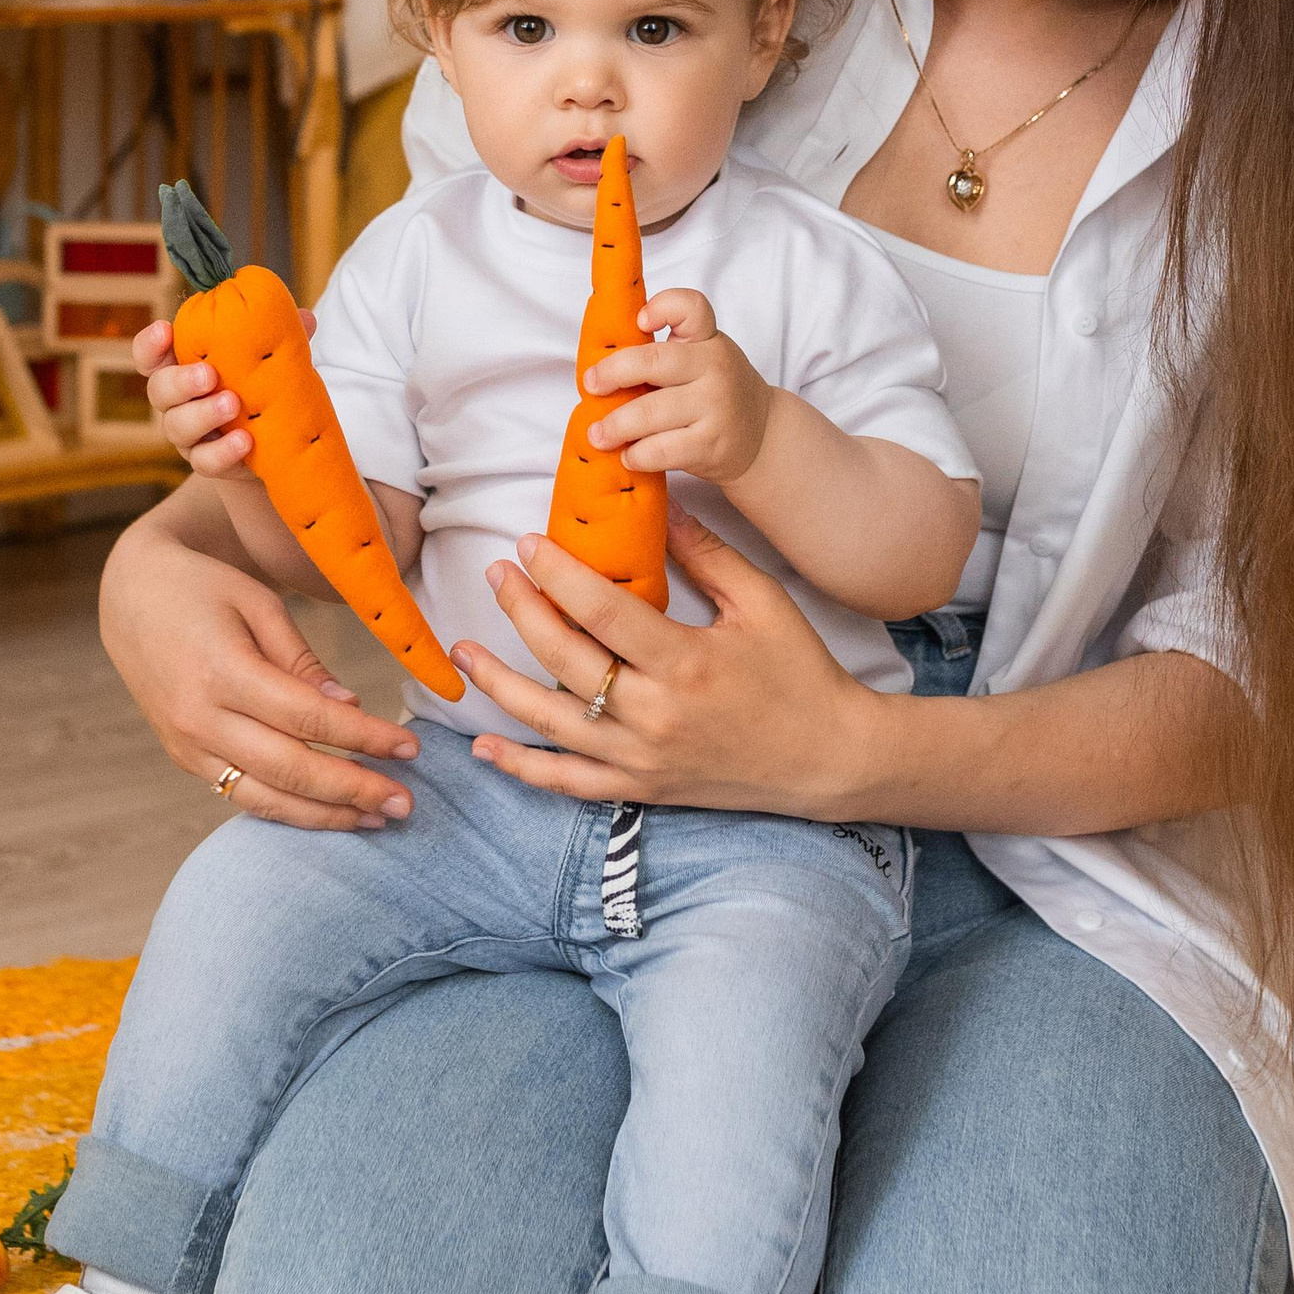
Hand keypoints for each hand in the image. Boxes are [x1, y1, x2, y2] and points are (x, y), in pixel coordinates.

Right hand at [97, 490, 418, 831]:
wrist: (131, 599)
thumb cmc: (203, 589)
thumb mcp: (258, 604)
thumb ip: (302, 661)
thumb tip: (350, 707)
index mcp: (221, 671)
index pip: (308, 718)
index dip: (363, 737)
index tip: (409, 746)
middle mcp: (199, 718)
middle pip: (289, 768)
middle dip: (353, 790)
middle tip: (405, 803)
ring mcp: (186, 746)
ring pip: (264, 797)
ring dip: (325, 815)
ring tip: (376, 819)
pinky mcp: (184, 759)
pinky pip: (241, 795)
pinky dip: (288, 810)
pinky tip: (328, 813)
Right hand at [134, 307, 315, 479]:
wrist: (272, 444)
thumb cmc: (259, 387)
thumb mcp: (266, 361)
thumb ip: (278, 339)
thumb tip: (305, 319)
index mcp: (183, 367)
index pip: (151, 356)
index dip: (150, 344)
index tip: (165, 330)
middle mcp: (178, 402)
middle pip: (159, 390)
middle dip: (180, 381)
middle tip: (209, 374)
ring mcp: (189, 436)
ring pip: (177, 427)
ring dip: (203, 414)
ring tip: (232, 404)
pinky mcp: (207, 462)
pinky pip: (205, 461)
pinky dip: (223, 451)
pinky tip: (244, 441)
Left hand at [453, 507, 878, 816]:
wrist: (829, 758)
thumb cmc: (800, 674)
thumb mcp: (762, 603)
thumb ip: (707, 555)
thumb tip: (660, 506)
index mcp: (687, 662)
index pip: (603, 613)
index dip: (558, 575)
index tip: (527, 544)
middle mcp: (657, 715)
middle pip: (567, 662)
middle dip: (522, 613)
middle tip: (496, 575)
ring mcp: (643, 758)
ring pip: (551, 724)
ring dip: (500, 686)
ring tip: (463, 651)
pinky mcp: (641, 788)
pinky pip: (568, 783)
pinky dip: (522, 768)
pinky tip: (484, 744)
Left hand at [581, 290, 771, 484]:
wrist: (762, 436)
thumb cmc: (716, 392)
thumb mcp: (701, 358)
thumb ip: (662, 353)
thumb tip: (599, 370)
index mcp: (707, 339)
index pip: (690, 307)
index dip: (662, 307)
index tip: (639, 321)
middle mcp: (714, 367)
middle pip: (653, 362)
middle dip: (612, 373)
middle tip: (591, 386)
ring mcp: (714, 406)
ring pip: (650, 412)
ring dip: (615, 425)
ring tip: (599, 434)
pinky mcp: (710, 444)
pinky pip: (661, 450)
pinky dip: (636, 455)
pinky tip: (629, 455)